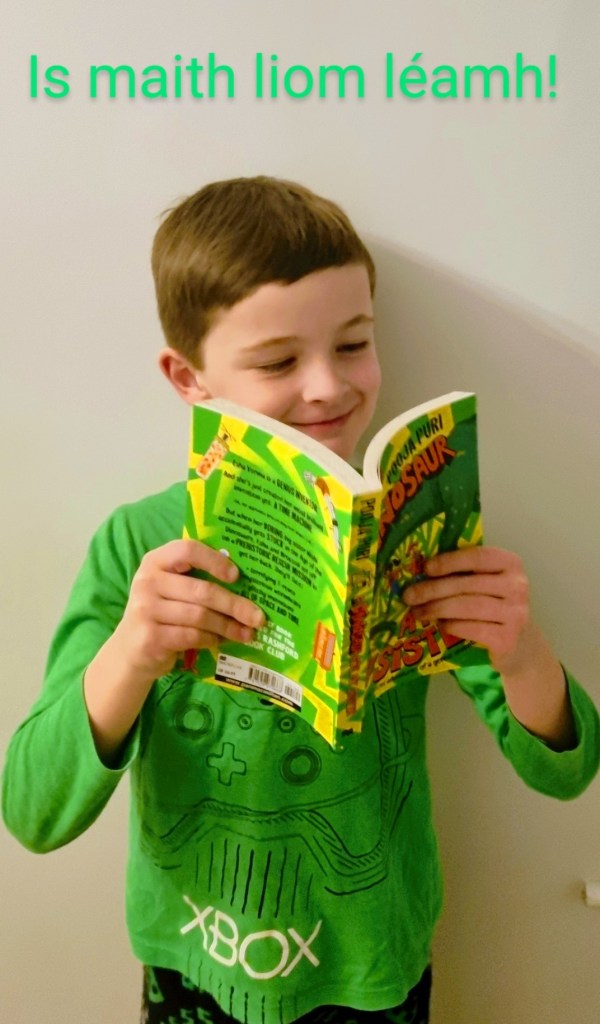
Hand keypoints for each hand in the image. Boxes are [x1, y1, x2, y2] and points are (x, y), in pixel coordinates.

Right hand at [114, 538, 265, 682]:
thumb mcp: (170, 588)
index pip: (187, 550)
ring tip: (247, 633)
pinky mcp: (150, 637)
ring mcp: (146, 610)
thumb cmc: (161, 613)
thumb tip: (247, 584)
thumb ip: (196, 579)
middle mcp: (147, 582)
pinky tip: (222, 641)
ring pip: (199, 616)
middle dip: (235, 605)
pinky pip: (192, 636)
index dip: (214, 560)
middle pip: (201, 591)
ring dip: (228, 626)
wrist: (130, 650)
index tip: (236, 575)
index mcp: (155, 561)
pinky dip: (212, 639)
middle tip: (258, 617)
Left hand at [402, 546, 531, 675]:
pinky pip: (472, 629)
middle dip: (433, 590)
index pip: (478, 557)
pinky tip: (441, 625)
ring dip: (437, 609)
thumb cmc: (493, 606)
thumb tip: (420, 571)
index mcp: (511, 564)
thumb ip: (463, 573)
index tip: (426, 568)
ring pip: (468, 607)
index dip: (450, 561)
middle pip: (467, 584)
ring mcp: (516, 614)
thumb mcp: (486, 583)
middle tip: (409, 595)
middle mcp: (518, 586)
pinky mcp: (508, 639)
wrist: (519, 643)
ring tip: (418, 612)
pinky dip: (452, 626)